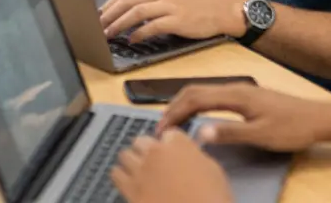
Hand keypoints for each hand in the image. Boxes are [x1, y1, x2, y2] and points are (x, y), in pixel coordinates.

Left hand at [100, 0, 247, 41]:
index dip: (108, 4)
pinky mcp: (178, 20)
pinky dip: (139, 33)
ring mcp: (170, 4)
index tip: (97, 15)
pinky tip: (132, 39)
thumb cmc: (196, 2)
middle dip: (109, 15)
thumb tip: (123, 8)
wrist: (223, 8)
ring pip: (136, 12)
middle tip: (97, 26)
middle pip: (127, 1)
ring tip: (109, 34)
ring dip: (119, 24)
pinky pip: (153, 26)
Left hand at [111, 131, 232, 202]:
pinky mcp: (128, 188)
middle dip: (148, 150)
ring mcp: (139, 170)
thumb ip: (196, 156)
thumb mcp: (214, 172)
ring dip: (133, 161)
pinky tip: (130, 183)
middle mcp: (155, 152)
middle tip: (156, 164)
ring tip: (140, 172)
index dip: (172, 145)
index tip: (175, 155)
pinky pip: (115, 173)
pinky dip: (122, 176)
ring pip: (125, 154)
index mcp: (178, 144)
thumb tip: (189, 153)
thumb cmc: (212, 198)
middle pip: (142, 140)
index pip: (169, 134)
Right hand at [159, 84, 330, 151]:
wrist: (319, 118)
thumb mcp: (262, 135)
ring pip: (201, 91)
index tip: (162, 130)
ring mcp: (239, 90)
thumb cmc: (292, 127)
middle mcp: (234, 87)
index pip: (194, 98)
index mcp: (235, 95)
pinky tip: (196, 117)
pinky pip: (211, 95)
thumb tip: (199, 133)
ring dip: (183, 104)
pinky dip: (196, 104)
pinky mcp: (245, 96)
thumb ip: (230, 133)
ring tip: (173, 123)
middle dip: (173, 107)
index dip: (174, 113)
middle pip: (193, 90)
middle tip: (161, 128)